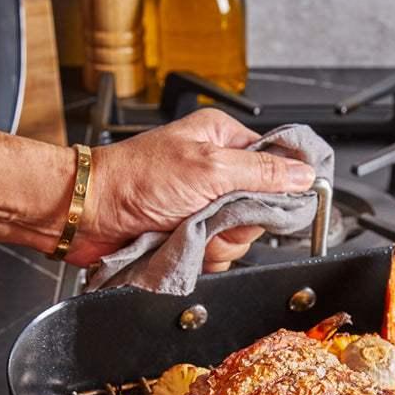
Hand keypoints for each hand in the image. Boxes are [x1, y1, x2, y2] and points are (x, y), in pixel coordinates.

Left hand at [70, 109, 315, 271]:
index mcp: (224, 139)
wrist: (91, 214)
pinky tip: (181, 242)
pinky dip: (202, 255)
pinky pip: (220, 254)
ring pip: (241, 237)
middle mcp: (218, 171)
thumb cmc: (135, 179)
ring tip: (187, 227)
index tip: (273, 202)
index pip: (278, 163)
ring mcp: (205, 205)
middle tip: (211, 213)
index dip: (281, 187)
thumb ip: (262, 171)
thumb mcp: (209, 167)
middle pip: (262, 208)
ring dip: (216, 241)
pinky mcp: (192, 233)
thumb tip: (304, 173)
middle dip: (238, 221)